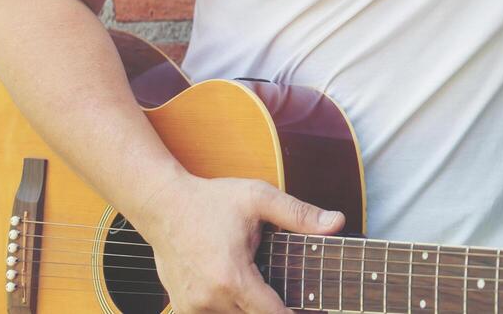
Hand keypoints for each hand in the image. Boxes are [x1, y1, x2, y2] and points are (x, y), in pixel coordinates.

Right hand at [130, 173, 344, 313]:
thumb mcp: (260, 198)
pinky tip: (241, 287)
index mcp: (232, 278)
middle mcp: (209, 299)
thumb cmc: (212, 200)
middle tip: (291, 289)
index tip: (312, 305)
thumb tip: (338, 222)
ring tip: (259, 278)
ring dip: (250, 306)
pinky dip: (231, 306)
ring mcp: (192, 307)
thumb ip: (300, 214)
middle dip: (274, 308)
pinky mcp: (183, 306)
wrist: (163, 205)